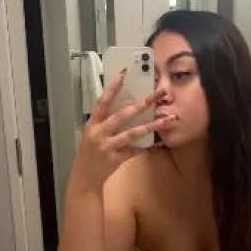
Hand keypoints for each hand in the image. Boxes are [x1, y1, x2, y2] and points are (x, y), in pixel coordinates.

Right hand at [70, 72, 174, 190]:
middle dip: (139, 105)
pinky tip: (160, 142)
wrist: (84, 177)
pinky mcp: (117, 159)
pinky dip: (148, 146)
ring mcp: (108, 147)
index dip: (112, 87)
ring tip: (166, 119)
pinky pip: (136, 151)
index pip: (102, 101)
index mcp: (93, 124)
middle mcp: (100, 133)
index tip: (124, 73)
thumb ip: (106, 121)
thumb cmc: (90, 152)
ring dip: (151, 126)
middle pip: (121, 115)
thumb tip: (127, 105)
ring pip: (132, 133)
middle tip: (154, 95)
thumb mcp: (92, 133)